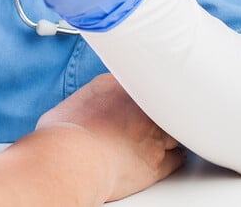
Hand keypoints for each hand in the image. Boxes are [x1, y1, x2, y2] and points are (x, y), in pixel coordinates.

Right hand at [36, 74, 183, 200]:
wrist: (72, 159)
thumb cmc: (62, 136)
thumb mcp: (67, 107)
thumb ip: (85, 104)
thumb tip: (81, 115)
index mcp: (113, 85)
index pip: (138, 80)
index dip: (138, 92)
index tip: (132, 102)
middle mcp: (139, 105)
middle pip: (162, 101)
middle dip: (156, 111)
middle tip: (147, 119)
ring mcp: (153, 133)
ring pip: (175, 129)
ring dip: (168, 133)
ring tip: (157, 138)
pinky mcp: (158, 162)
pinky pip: (178, 158)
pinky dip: (172, 158)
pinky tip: (162, 158)